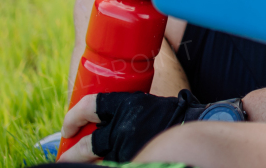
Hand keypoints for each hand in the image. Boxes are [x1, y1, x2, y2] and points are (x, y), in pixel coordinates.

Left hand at [61, 89, 211, 161]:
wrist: (200, 126)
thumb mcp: (149, 104)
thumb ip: (129, 111)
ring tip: (78, 166)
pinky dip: (113, 164)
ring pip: (102, 161)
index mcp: (127, 104)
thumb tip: (105, 120)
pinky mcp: (134, 159)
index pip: (91, 106)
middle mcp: (124, 127)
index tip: (68, 127)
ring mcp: (128, 148)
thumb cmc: (179, 113)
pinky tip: (110, 163)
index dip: (74, 116)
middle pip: (89, 144)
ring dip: (90, 164)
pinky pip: (117, 164)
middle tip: (65, 156)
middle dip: (73, 153)